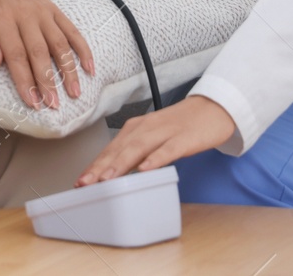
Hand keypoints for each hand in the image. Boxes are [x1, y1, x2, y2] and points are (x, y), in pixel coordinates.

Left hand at [0, 0, 92, 109]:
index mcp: (1, 18)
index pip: (15, 53)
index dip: (24, 79)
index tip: (32, 102)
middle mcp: (25, 14)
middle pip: (39, 51)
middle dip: (48, 80)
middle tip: (54, 104)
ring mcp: (42, 11)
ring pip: (59, 43)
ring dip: (69, 69)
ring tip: (75, 93)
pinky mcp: (54, 10)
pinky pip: (71, 30)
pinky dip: (82, 49)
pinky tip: (89, 68)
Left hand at [73, 95, 236, 186]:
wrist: (212, 108)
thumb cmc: (180, 126)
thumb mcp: (153, 137)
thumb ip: (135, 153)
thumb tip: (115, 174)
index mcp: (136, 128)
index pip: (111, 149)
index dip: (95, 165)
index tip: (80, 181)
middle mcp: (146, 127)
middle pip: (119, 149)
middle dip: (100, 167)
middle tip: (84, 183)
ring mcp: (165, 132)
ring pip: (138, 148)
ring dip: (120, 164)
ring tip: (106, 179)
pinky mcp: (184, 138)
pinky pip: (167, 150)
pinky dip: (155, 159)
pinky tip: (145, 169)